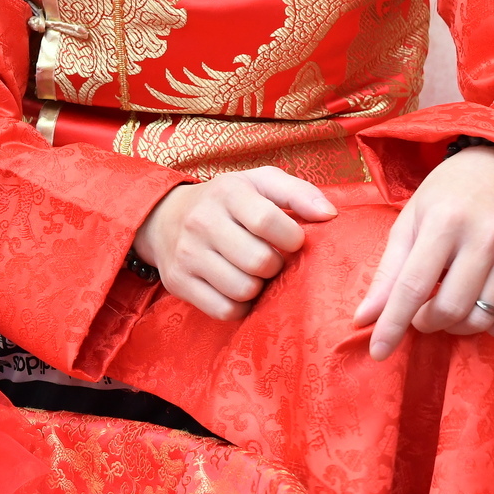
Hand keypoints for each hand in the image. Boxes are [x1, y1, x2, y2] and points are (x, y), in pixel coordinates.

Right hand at [133, 166, 337, 321]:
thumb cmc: (226, 202)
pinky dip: (239, 306)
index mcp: (227, 192)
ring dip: (257, 287)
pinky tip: (237, 289)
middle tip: (269, 259)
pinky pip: (224, 310)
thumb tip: (329, 215)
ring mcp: (186, 254)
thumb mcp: (259, 183)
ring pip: (243, 289)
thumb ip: (298, 193)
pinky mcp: (178, 282)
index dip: (291, 238)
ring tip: (252, 274)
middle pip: (258, 262)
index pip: (267, 221)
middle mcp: (201, 221)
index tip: (292, 241)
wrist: (163, 218)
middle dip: (274, 266)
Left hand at [353, 145, 493, 359]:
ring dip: (455, 326)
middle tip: (417, 312)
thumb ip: (388, 271)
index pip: (413, 285)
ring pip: (482, 318)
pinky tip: (477, 314)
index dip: (393, 324)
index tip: (377, 352)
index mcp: (443, 222)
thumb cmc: (448, 193)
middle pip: (450, 308)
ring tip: (444, 307)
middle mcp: (484, 238)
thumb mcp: (410, 220)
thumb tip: (365, 317)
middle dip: (425, 323)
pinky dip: (492, 328)